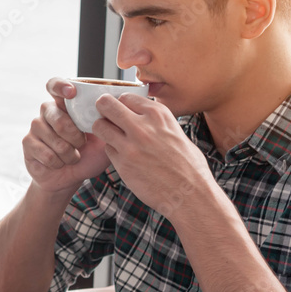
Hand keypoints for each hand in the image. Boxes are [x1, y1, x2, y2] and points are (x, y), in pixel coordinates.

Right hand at [22, 78, 111, 193]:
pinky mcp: (28, 143)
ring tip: (72, 156)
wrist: (70, 178)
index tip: (71, 92)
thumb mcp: (104, 139)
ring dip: (69, 153)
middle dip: (75, 137)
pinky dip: (58, 163)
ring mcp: (36, 126)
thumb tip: (115, 107)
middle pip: (58, 118)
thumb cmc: (88, 155)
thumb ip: (107, 123)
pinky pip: (46, 154)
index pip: (55, 85)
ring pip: (53, 139)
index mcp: (65, 104)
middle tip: (81, 145)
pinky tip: (60, 163)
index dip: (60, 86)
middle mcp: (48, 111)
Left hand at [92, 93, 213, 217]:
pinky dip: (112, 150)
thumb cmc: (188, 165)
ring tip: (111, 136)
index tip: (121, 110)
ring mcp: (129, 145)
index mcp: (158, 114)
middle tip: (104, 116)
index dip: (121, 103)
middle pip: (106, 105)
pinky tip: (124, 156)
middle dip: (103, 108)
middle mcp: (142, 126)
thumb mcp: (177, 132)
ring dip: (102, 130)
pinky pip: (108, 149)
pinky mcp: (122, 164)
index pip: (126, 96)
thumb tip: (140, 115)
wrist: (190, 195)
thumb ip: (156, 122)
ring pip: (100, 127)